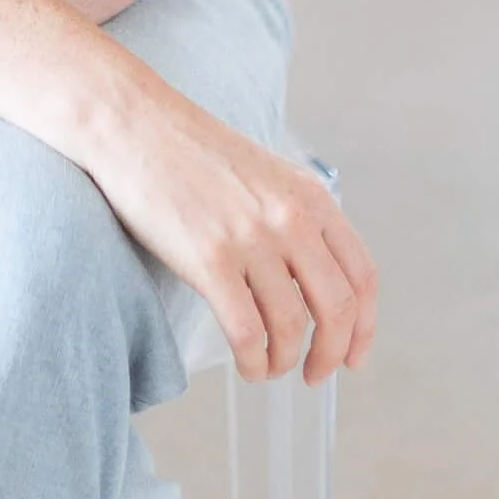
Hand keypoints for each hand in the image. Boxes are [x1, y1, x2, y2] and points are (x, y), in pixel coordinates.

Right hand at [82, 61, 376, 385]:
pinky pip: (247, 332)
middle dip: (331, 355)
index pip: (361, 275)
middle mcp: (290, 217)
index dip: (363, 328)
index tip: (353, 356)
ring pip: (291, 327)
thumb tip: (314, 284)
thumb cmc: (192, 152)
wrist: (134, 125)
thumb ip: (297, 218)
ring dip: (283, 360)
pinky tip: (246, 364)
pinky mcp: (210, 259)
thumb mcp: (266, 174)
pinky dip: (253, 361)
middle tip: (315, 373)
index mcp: (310, 196)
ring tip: (268, 367)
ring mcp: (251, 238)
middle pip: (337, 308)